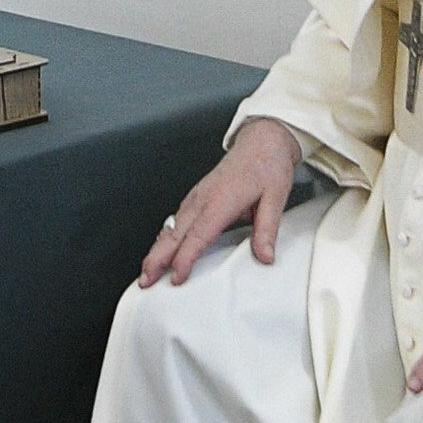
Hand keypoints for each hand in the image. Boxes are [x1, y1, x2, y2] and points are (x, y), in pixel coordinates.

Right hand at [139, 117, 302, 285]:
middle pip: (174, 233)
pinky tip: (160, 251)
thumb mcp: (276, 198)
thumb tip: (265, 256)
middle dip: (157, 258)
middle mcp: (203, 199)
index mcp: (221, 200)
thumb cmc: (267, 167)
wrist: (261, 142)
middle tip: (146, 280)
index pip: (198, 235)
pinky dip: (164, 239)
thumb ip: (267, 230)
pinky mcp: (195, 198)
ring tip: (147, 272)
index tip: (177, 277)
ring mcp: (196, 197)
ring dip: (156, 251)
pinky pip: (174, 221)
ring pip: (170, 228)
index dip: (185, 258)